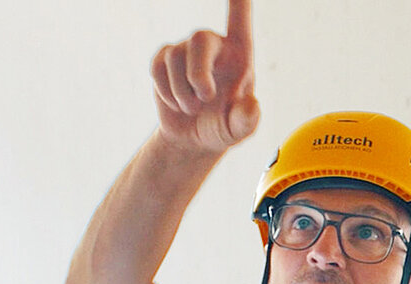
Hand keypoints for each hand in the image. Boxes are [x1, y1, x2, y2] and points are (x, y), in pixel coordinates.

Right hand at [150, 0, 259, 153]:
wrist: (194, 139)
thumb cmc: (223, 129)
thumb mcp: (239, 129)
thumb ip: (247, 119)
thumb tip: (252, 104)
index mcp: (239, 55)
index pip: (240, 18)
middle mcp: (213, 46)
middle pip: (200, 38)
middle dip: (197, 73)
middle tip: (205, 98)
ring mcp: (186, 50)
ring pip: (175, 58)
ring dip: (182, 91)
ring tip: (193, 109)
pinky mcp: (164, 60)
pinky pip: (158, 68)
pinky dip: (167, 91)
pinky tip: (178, 104)